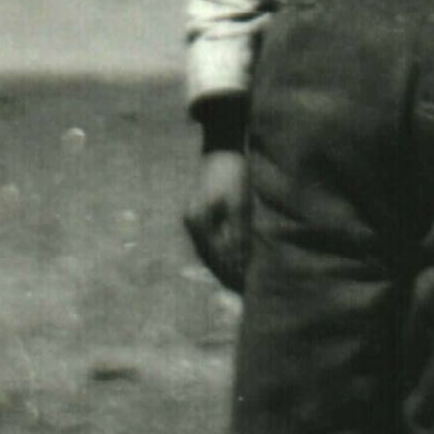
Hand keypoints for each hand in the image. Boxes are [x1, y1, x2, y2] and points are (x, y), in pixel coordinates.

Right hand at [184, 148, 250, 292]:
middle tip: (242, 283)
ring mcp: (193, 217)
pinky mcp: (199, 212)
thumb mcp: (239, 206)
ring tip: (240, 272)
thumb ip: (237, 236)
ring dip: (225, 257)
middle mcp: (191, 222)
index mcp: (198, 222)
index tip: (242, 284)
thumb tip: (239, 263)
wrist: (223, 149)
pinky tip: (234, 250)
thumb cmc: (233, 175)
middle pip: (210, 252)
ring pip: (210, 245)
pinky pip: (211, 234)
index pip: (216, 254)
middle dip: (226, 266)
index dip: (230, 269)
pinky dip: (222, 243)